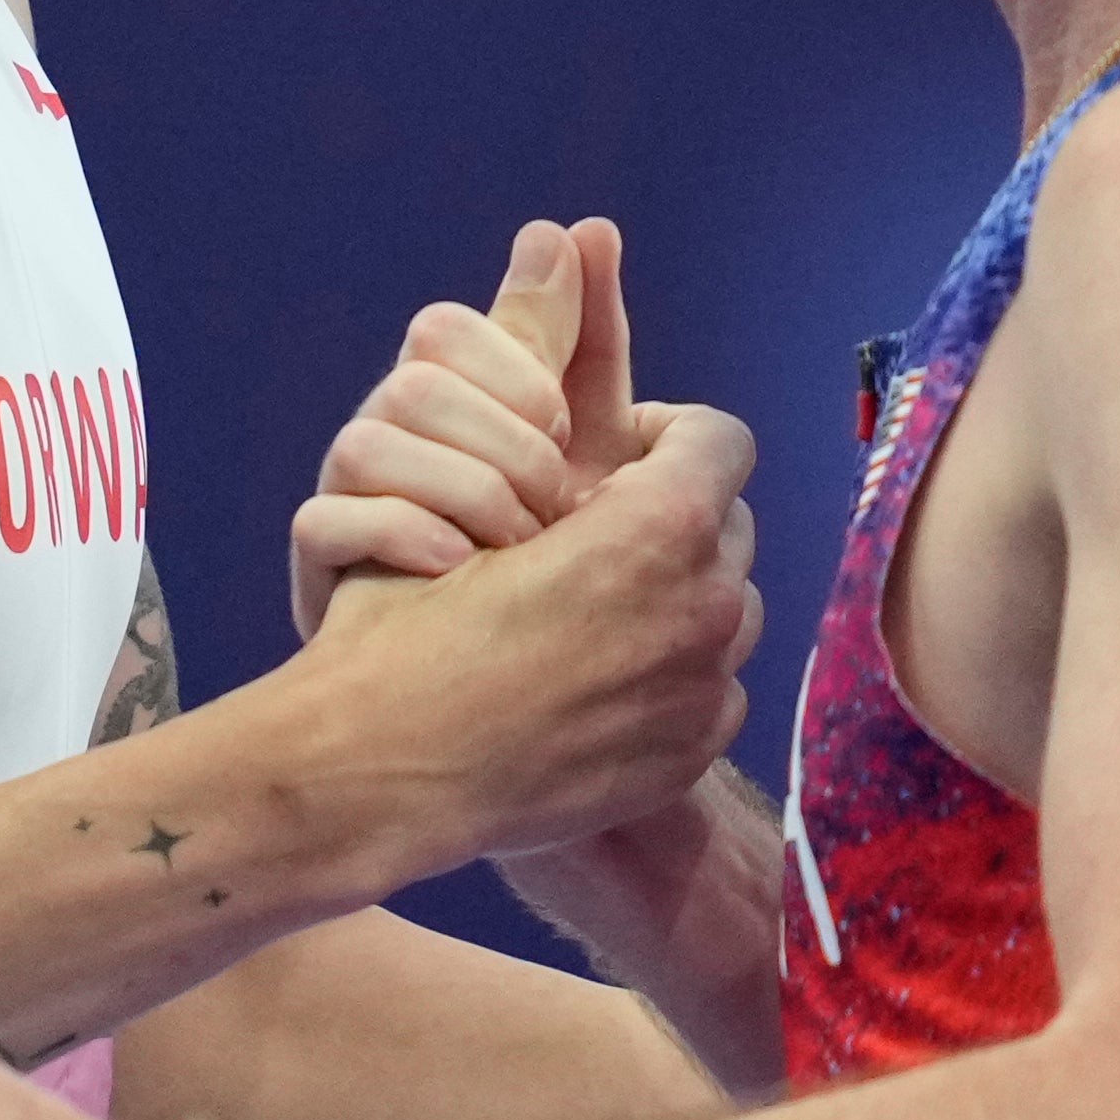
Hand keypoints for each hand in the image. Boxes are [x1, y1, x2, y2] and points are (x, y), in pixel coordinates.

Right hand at [291, 217, 635, 637]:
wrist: (497, 662)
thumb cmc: (540, 539)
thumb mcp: (575, 439)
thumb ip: (575, 337)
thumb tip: (584, 224)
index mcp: (439, 388)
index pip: (442, 327)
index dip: (510, 369)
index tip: (563, 424)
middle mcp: (380, 428)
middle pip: (410, 383)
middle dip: (502, 443)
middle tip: (559, 503)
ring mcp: (342, 492)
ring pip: (362, 443)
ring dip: (461, 494)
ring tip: (522, 546)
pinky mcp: (320, 564)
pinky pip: (323, 523)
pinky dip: (400, 537)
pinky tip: (462, 565)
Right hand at [303, 397, 761, 867]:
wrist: (388, 773)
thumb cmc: (410, 625)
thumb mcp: (464, 494)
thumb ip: (548, 433)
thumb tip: (579, 346)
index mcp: (657, 527)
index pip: (719, 440)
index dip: (668, 435)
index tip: (618, 458)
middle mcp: (705, 604)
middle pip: (729, 524)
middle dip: (674, 517)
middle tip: (596, 536)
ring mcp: (705, 686)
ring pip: (731, 606)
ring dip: (679, 593)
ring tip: (598, 609)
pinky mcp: (693, 750)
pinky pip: (713, 684)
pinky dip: (673, 671)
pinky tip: (598, 679)